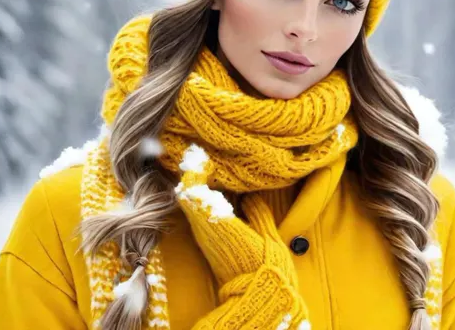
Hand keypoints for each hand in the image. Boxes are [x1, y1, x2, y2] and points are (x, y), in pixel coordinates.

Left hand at [176, 146, 307, 328]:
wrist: (256, 297)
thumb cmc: (265, 265)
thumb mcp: (267, 234)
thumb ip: (257, 211)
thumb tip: (249, 196)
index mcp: (217, 220)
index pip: (193, 190)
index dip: (195, 170)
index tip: (202, 155)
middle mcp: (204, 228)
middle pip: (187, 195)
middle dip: (194, 175)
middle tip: (203, 158)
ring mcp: (204, 237)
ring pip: (191, 205)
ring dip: (198, 187)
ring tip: (210, 170)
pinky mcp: (207, 244)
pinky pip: (199, 215)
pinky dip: (203, 201)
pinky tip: (217, 193)